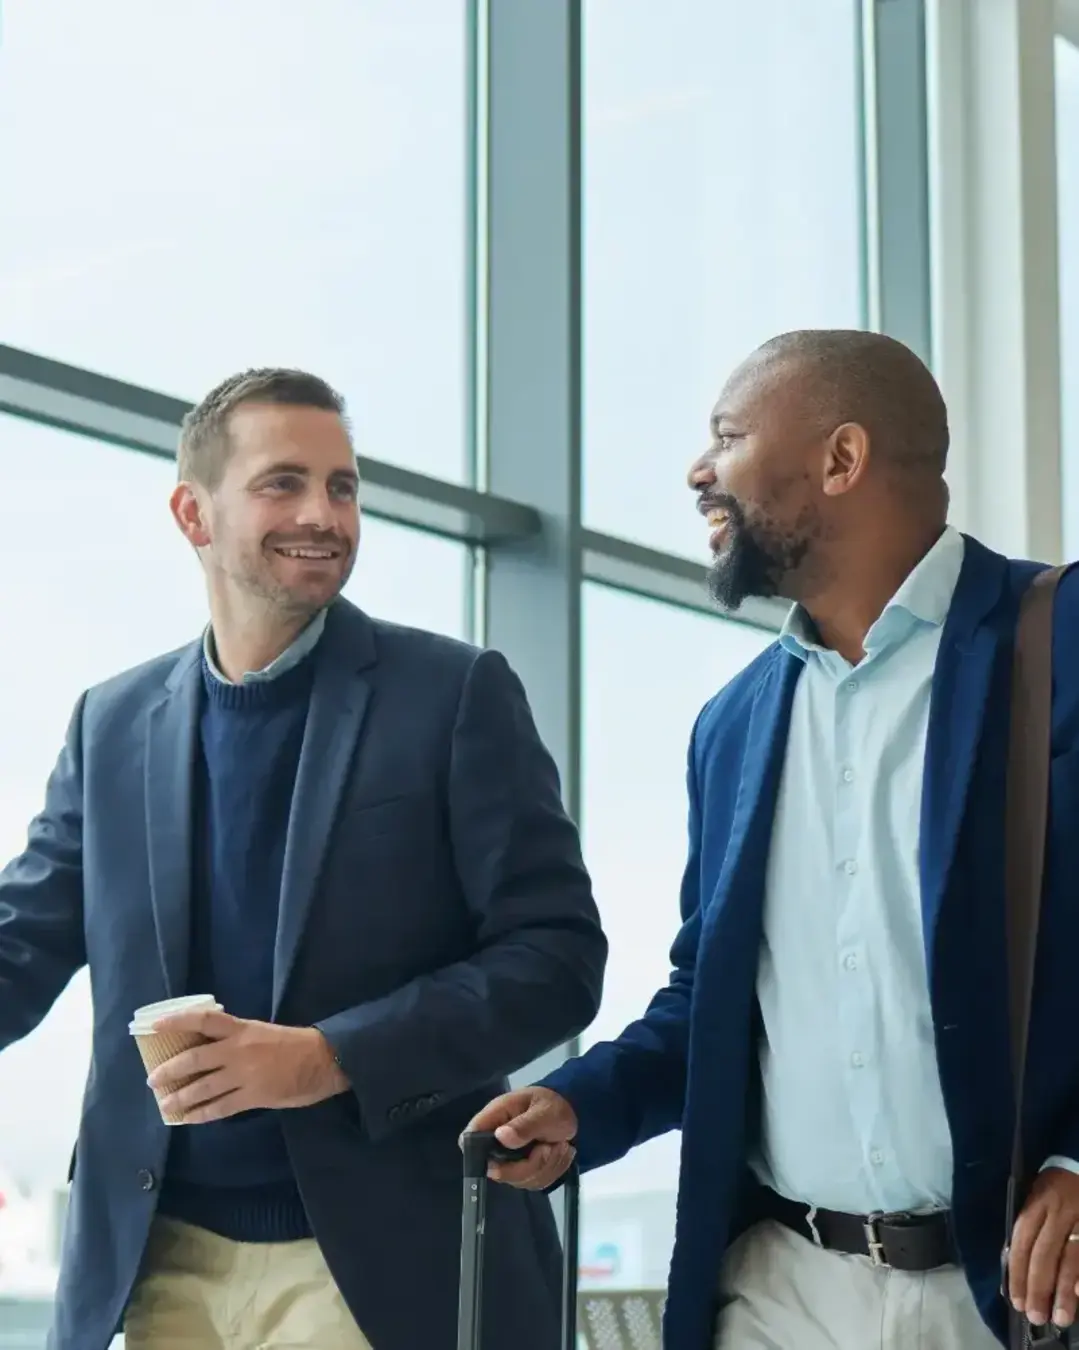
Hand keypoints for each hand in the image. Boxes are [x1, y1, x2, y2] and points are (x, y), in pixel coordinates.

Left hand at [147, 1010, 348, 1123]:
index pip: (203, 1020)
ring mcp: (244, 1075)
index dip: (177, 1021)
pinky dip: (201, 1114)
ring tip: (165, 1104)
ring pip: (203, 1088)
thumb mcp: (261, 1032)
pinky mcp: (253, 1097)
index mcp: (241, 1029)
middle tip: (153, 1080)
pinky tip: (189, 1118)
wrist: (323, 1059)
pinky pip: (220, 1107)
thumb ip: (236, 1040)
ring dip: (180, 1098)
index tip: (155, 1025)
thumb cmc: (292, 1044)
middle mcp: (238, 1050)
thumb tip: (208, 1051)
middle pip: (194, 1059)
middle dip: (170, 1070)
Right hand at [463, 1087, 577, 1189]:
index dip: (478, 1153)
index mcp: (495, 1119)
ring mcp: (510, 1160)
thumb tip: (501, 1136)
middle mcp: (497, 1142)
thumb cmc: (552, 1105)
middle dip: (529, 1165)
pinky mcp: (524, 1172)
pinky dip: (552, 1171)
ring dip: (546, 1167)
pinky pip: (534, 1183)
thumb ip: (525, 1125)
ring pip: (520, 1180)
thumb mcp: (544, 1111)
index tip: (503, 1158)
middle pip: (496, 1170)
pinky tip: (560, 1153)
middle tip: (548, 1147)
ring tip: (559, 1145)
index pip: (469, 1139)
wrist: (571, 1111)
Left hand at [1009, 1167, 1078, 1327]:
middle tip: (1035, 1317)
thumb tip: (1015, 1266)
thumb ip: (1031, 1228)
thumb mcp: (1038, 1198)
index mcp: (1036, 1204)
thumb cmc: (1058, 1185)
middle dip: (1038, 1287)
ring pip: (1071, 1257)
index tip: (1016, 1301)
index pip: (1021, 1241)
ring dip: (1064, 1290)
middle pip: (1044, 1253)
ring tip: (1059, 1318)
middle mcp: (1058, 1211)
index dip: (1017, 1272)